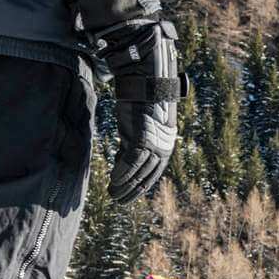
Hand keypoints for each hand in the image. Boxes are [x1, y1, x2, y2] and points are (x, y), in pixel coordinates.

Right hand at [100, 19, 184, 202]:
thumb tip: (124, 159)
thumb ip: (134, 141)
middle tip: (119, 199)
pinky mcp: (142, 136)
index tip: (128, 194)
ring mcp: (153, 141)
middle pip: (148, 174)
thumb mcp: (139, 124)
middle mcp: (163, 144)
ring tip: (113, 193)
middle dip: (133, 189)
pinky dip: (122, 173)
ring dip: (125, 185)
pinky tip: (113, 182)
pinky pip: (131, 162)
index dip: (141, 184)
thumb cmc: (142, 99)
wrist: (147, 78)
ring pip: (139, 171)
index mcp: (165, 142)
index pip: (154, 170)